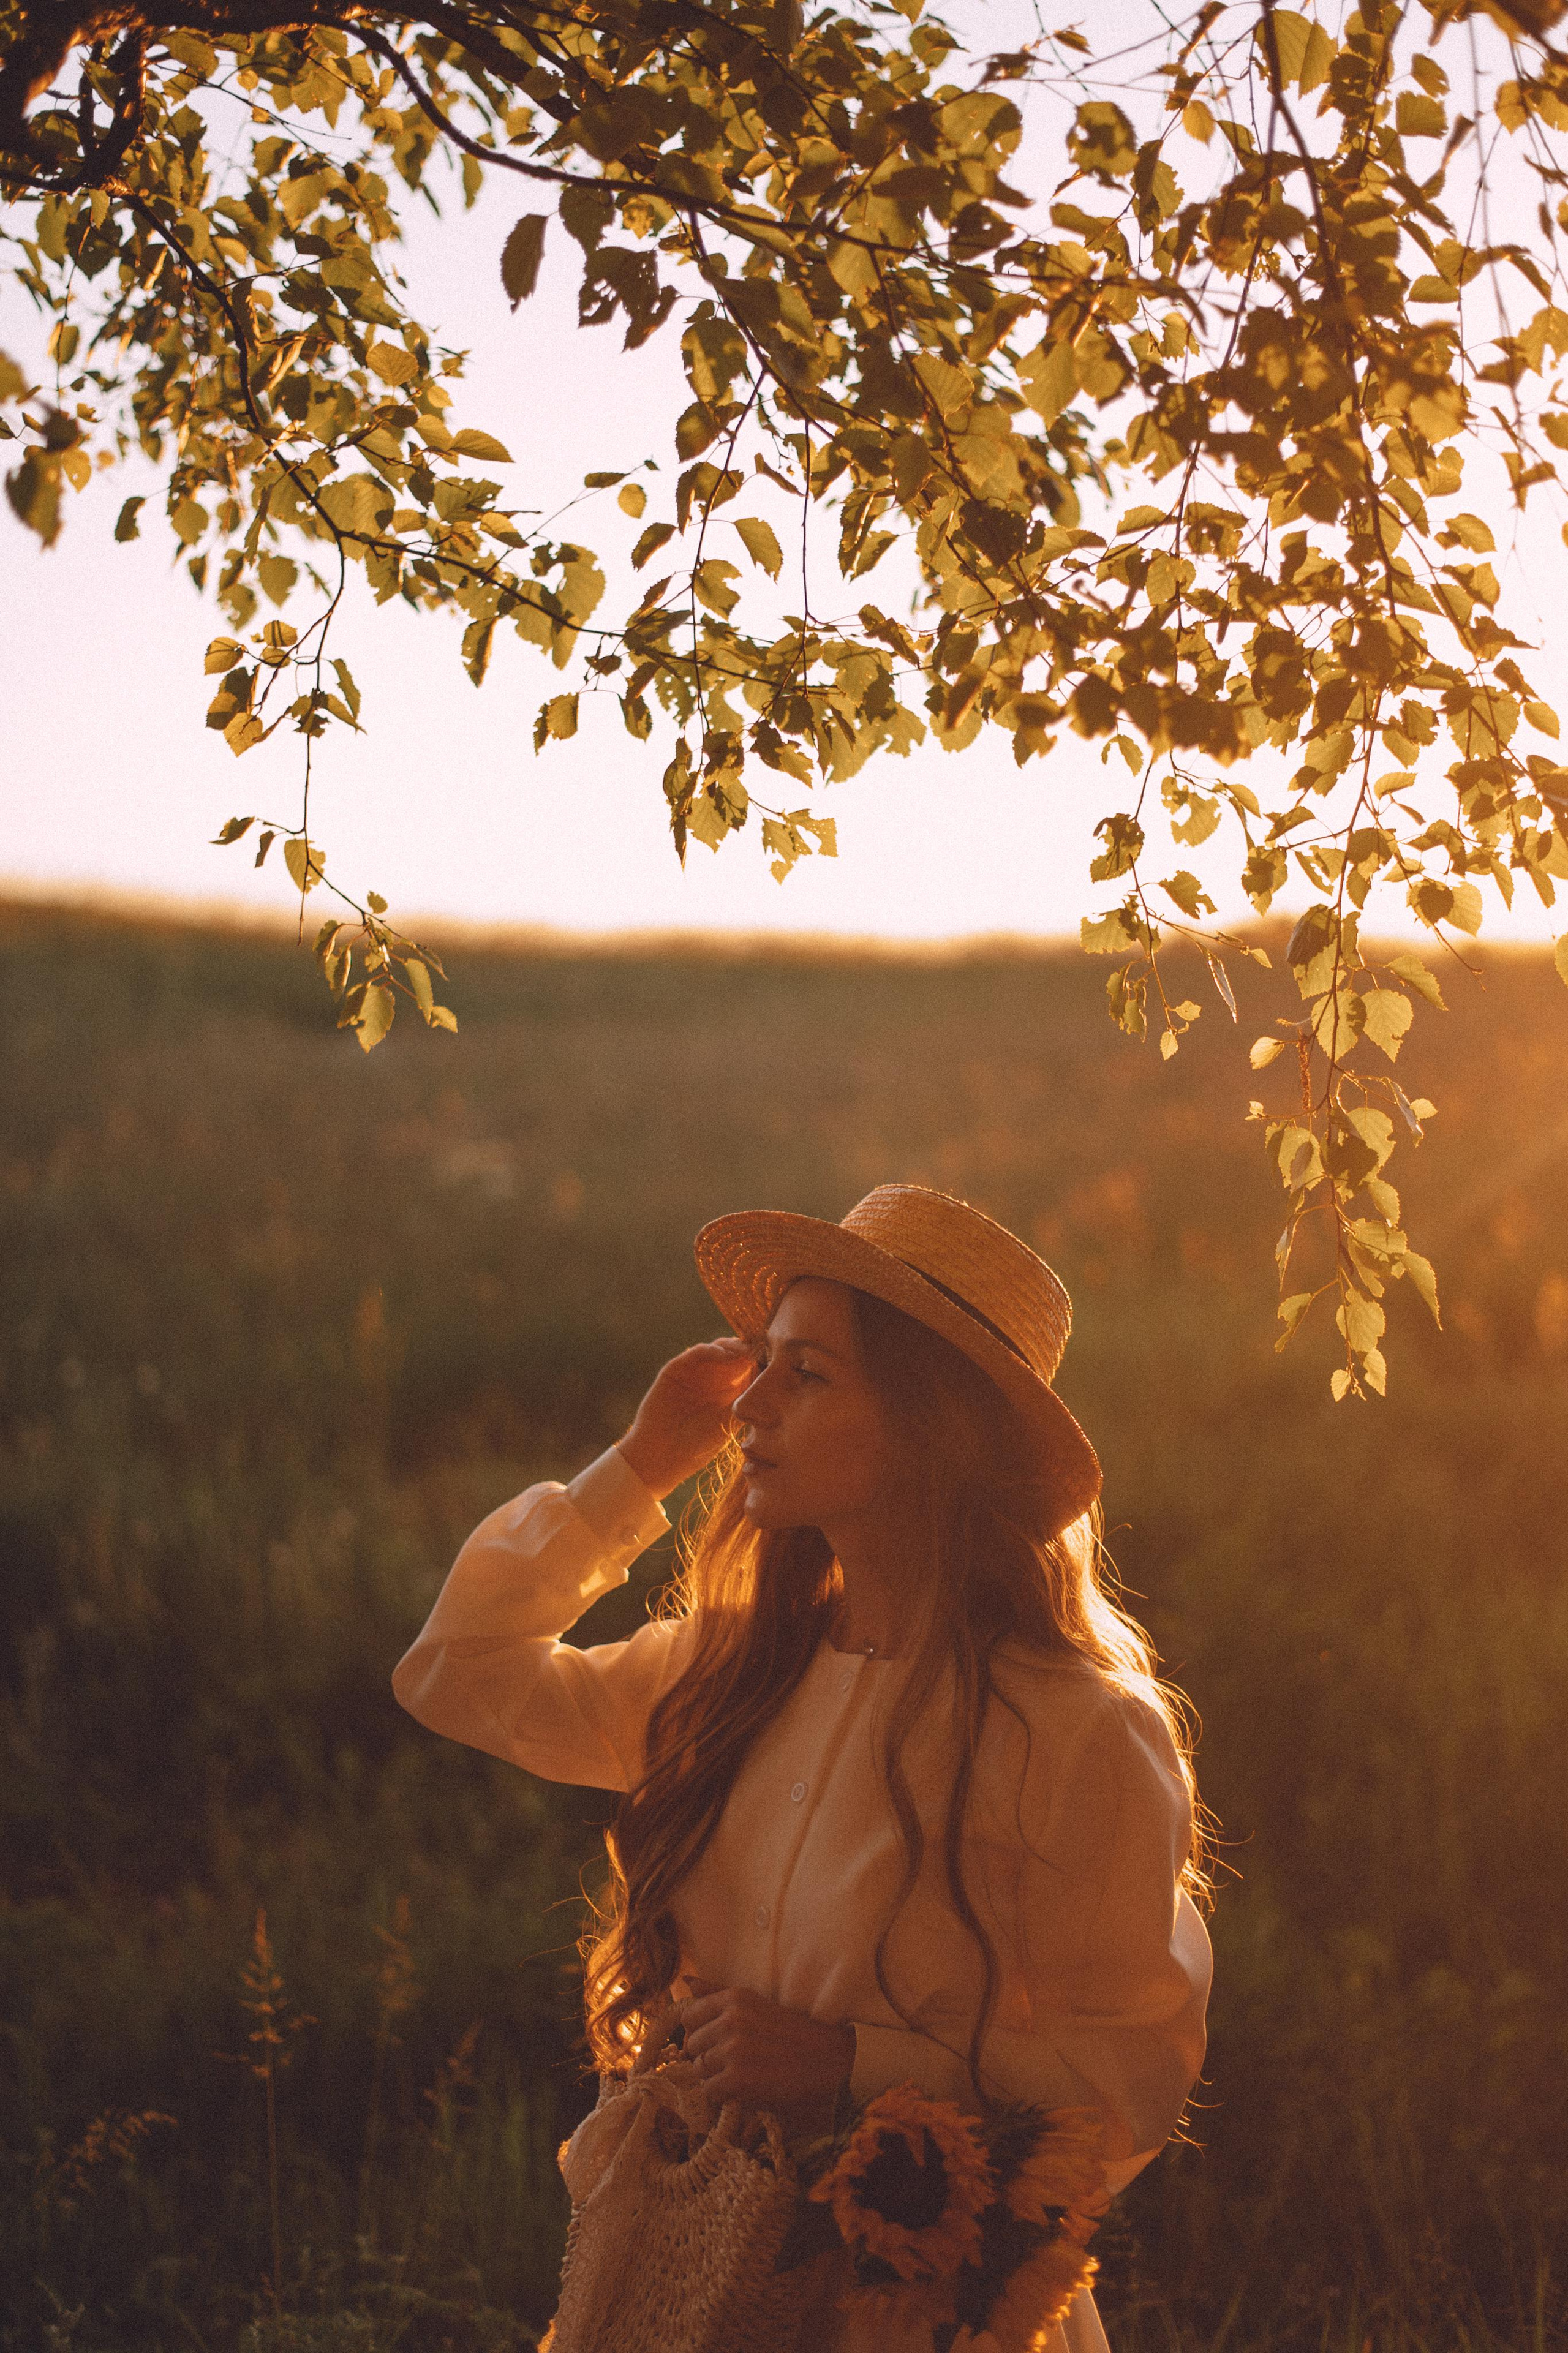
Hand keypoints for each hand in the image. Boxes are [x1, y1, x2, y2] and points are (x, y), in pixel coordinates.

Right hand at [617, 1337, 757, 1500]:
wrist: (662, 1456)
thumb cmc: (697, 1446)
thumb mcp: (729, 1422)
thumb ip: (745, 1400)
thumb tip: (770, 1379)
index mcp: (726, 1391)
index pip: (748, 1367)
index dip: (761, 1361)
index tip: (776, 1359)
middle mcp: (711, 1378)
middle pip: (735, 1353)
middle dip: (750, 1350)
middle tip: (763, 1350)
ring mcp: (694, 1372)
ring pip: (718, 1348)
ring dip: (734, 1346)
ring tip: (747, 1351)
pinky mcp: (676, 1369)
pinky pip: (696, 1352)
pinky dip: (712, 1349)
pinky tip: (725, 1354)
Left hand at [675, 1979, 854, 2126]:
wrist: (827, 2062)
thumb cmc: (791, 2033)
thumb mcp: (755, 2003)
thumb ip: (718, 1993)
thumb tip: (687, 1980)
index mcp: (734, 1998)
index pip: (689, 2017)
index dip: (699, 2033)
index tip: (716, 2042)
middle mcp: (730, 2020)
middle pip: (691, 2045)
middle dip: (706, 2057)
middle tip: (732, 2063)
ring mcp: (732, 2050)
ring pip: (699, 2070)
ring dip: (714, 2077)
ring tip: (740, 2076)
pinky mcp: (737, 2080)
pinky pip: (710, 2091)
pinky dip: (722, 2096)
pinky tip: (743, 2090)